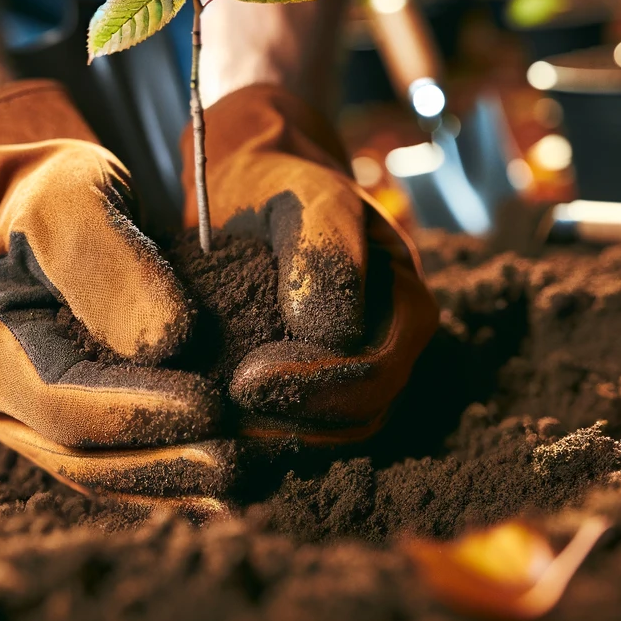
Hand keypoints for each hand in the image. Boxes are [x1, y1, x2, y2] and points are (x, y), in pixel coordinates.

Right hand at [0, 80, 232, 509]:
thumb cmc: (49, 183)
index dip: (138, 413)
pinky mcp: (47, 413)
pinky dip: (151, 471)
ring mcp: (14, 411)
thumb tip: (169, 344)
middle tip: (235, 463)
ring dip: (162, 480)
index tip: (211, 408)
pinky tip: (202, 479)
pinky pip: (98, 457)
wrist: (26, 190)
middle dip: (160, 459)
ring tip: (233, 482)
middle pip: (77, 451)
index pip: (63, 400)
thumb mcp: (74, 197)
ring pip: (90, 468)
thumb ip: (110, 264)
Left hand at [182, 84, 438, 440]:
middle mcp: (390, 347)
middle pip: (357, 418)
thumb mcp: (310, 198)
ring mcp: (355, 368)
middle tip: (221, 412)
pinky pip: (300, 426)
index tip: (244, 380)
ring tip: (213, 420)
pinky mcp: (315, 382)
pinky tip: (215, 421)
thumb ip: (325, 255)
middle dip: (291, 423)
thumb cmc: (282, 182)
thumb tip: (329, 335)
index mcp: (407, 305)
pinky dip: (261, 432)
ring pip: (329, 434)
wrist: (253, 183)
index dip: (317, 387)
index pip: (376, 375)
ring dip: (273, 437)